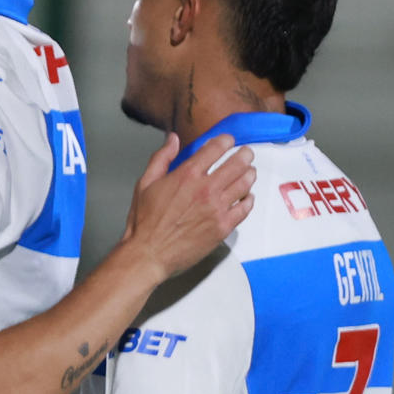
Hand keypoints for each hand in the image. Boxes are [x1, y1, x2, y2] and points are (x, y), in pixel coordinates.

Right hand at [120, 133, 255, 279]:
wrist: (149, 254)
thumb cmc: (144, 222)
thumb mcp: (145, 184)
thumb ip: (161, 158)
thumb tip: (172, 139)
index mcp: (187, 174)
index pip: (216, 148)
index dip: (226, 141)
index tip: (228, 140)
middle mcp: (206, 189)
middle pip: (237, 163)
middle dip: (244, 155)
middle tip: (246, 154)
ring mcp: (217, 208)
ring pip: (244, 183)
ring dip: (249, 174)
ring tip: (249, 172)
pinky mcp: (223, 226)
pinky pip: (245, 208)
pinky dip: (249, 200)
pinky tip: (246, 197)